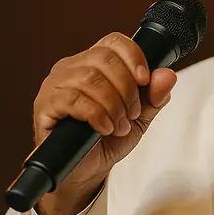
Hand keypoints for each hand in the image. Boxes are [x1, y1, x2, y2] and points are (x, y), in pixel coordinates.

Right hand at [33, 32, 177, 214]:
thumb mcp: (139, 118)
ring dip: (113, 105)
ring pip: (90, 78)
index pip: (114, 42)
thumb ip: (155, 96)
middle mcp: (72, 68)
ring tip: (119, 125)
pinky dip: (96, 114)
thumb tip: (167, 75)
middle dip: (127, 88)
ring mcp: (55, 85)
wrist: (85, 172)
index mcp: (94, 63)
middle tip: (132, 114)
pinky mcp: (46, 106)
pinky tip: (104, 128)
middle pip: (104, 58)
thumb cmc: (107, 141)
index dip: (133, 57)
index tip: (145, 80)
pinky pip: (73, 99)